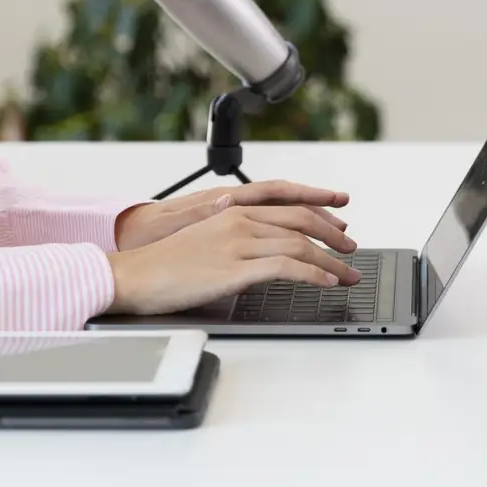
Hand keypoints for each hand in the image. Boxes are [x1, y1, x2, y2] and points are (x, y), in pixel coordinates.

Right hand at [104, 201, 360, 315]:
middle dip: (333, 234)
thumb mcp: (206, 241)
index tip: (339, 223)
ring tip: (348, 273)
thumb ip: (236, 241)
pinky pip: (287, 267)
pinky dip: (314, 274)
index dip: (320, 213)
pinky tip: (326, 282)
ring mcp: (237, 243)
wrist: (134, 275)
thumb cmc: (164, 265)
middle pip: (300, 219)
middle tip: (352, 248)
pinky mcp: (235, 270)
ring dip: (331, 260)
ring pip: (299, 244)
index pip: (288, 204)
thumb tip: (263, 257)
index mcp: (231, 209)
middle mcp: (238, 219)